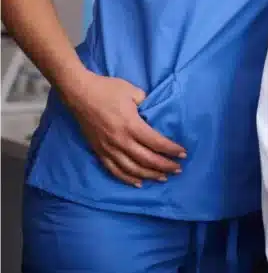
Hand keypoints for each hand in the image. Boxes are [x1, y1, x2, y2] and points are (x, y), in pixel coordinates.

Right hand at [63, 71, 186, 186]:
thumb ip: (146, 104)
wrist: (79, 94)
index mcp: (131, 125)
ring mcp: (108, 148)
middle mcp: (120, 141)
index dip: (171, 150)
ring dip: (149, 175)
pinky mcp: (98, 151)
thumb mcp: (133, 92)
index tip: (183, 154)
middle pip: (146, 159)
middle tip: (178, 170)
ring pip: (131, 169)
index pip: (156, 143)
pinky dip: (127, 179)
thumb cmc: (108, 89)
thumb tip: (152, 112)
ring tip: (163, 178)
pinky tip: (138, 183)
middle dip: (165, 166)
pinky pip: (114, 170)